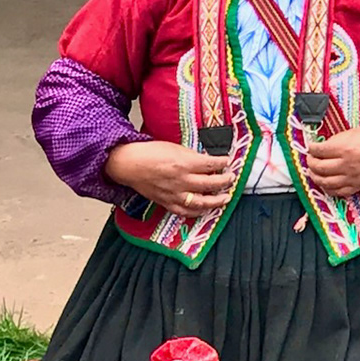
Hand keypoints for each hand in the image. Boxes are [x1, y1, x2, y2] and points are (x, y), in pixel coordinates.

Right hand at [105, 141, 234, 219]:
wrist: (128, 164)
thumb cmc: (148, 153)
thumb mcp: (174, 147)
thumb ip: (192, 156)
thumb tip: (208, 161)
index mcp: (184, 163)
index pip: (211, 164)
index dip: (223, 163)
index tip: (228, 161)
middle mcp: (181, 181)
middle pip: (211, 184)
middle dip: (225, 181)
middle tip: (231, 178)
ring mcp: (174, 194)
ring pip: (202, 202)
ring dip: (217, 201)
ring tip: (225, 198)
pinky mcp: (167, 202)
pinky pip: (185, 211)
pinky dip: (198, 212)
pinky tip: (206, 210)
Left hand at [306, 126, 359, 197]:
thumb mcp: (354, 132)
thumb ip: (337, 140)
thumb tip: (323, 147)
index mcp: (345, 148)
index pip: (318, 151)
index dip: (311, 148)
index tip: (311, 147)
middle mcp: (347, 164)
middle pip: (318, 167)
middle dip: (310, 163)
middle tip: (311, 159)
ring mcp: (352, 177)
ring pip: (325, 182)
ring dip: (315, 177)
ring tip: (314, 172)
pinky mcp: (358, 186)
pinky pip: (338, 192)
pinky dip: (328, 189)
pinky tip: (325, 183)